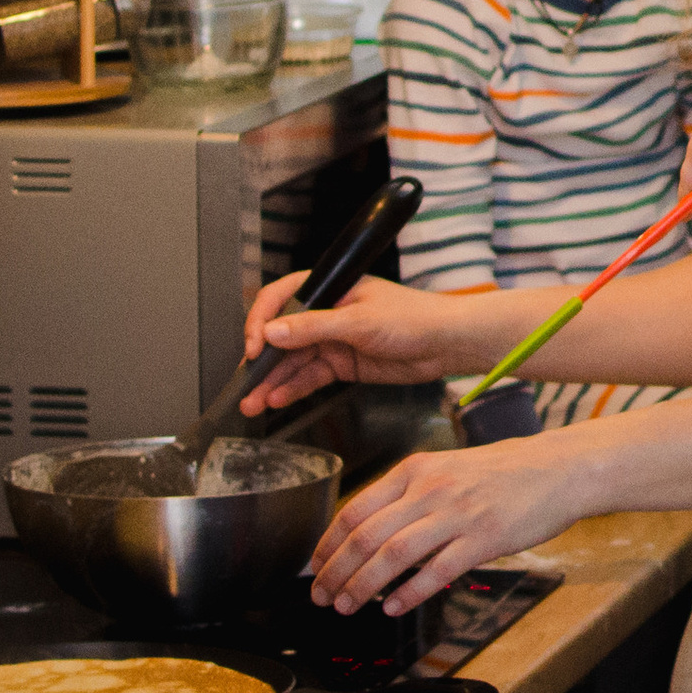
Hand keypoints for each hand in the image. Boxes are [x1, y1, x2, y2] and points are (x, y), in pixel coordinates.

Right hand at [238, 273, 486, 416]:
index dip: (262, 321)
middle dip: (262, 361)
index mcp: (331, 289)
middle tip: (245, 384)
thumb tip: (273, 332)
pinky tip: (277, 400)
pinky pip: (311, 376)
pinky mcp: (343, 363)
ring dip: (272, 381)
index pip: (282, 298)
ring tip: (253, 403)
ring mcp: (334, 339)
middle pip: (283, 335)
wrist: (446, 344)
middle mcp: (328, 313)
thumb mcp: (360, 321)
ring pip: (294, 361)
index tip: (255, 346)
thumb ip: (314, 328)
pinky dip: (293, 388)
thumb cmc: (415, 317)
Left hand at [307, 438, 582, 614]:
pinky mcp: (484, 538)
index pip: (355, 509)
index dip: (327, 544)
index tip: (315, 567)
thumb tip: (371, 532)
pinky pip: (436, 571)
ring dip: (363, 587)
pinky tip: (394, 607)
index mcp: (417, 469)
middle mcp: (431, 488)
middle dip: (335, 572)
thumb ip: (410, 495)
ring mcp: (458, 513)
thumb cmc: (506, 471)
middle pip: (366, 536)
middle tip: (321, 596)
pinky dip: (409, 593)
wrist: (559, 468)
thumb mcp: (448, 468)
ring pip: (393, 555)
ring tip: (348, 606)